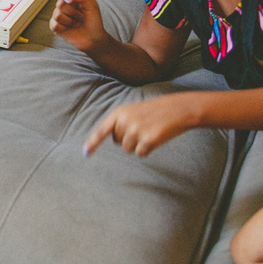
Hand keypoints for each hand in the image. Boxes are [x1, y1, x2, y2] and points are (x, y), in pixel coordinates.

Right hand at [50, 0, 107, 51]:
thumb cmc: (93, 20)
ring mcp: (58, 16)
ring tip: (77, 23)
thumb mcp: (92, 5)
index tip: (71, 0)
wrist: (94, 37)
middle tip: (81, 17)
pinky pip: (55, 24)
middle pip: (60, 3)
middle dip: (73, 12)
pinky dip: (65, 27)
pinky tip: (70, 29)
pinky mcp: (55, 26)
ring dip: (71, 21)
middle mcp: (63, 6)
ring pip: (58, 15)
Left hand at [83, 93, 199, 156]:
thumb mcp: (133, 111)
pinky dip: (147, 150)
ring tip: (149, 132)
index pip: (102, 130)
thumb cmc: (154, 112)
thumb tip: (113, 140)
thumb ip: (120, 123)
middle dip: (128, 139)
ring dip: (138, 145)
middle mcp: (125, 121)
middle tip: (142, 128)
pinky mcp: (148, 140)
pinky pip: (140, 153)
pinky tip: (155, 138)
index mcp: (119, 113)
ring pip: (128, 149)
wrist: (177, 109)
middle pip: (118, 142)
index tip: (85, 154)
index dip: (93, 143)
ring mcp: (136, 130)